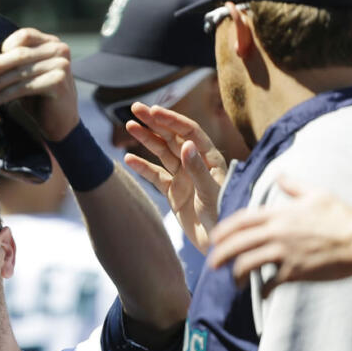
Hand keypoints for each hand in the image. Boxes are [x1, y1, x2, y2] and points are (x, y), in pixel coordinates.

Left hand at [0, 28, 77, 140]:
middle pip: (19, 54)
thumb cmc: (41, 96)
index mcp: (51, 43)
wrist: (60, 121)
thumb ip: (14, 63)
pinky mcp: (58, 81)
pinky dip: (6, 94)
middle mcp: (58, 50)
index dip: (5, 48)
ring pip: (20, 71)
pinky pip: (25, 86)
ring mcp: (60, 65)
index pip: (24, 36)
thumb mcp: (27, 74)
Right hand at [123, 103, 226, 252]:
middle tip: (135, 108)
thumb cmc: (223, 215)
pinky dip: (142, 167)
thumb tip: (184, 145)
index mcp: (209, 158)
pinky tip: (128, 158)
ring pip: (161, 153)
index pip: (188, 131)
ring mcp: (183, 177)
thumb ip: (198, 169)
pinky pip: (155, 176)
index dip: (171, 120)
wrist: (220, 242)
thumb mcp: (211, 192)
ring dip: (146, 139)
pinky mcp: (174, 193)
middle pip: (172, 137)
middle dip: (154, 122)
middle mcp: (196, 163)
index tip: (153, 111)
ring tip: (130, 126)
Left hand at [206, 178, 351, 298]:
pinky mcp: (294, 271)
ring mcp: (284, 252)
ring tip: (233, 281)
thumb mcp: (318, 195)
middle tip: (212, 265)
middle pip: (236, 243)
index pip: (241, 220)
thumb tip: (281, 176)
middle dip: (219, 255)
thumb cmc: (343, 216)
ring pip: (246, 264)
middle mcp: (277, 231)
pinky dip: (262, 290)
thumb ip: (295, 187)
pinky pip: (269, 283)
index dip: (224, 230)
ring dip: (235, 274)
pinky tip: (262, 294)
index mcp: (279, 213)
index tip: (215, 238)